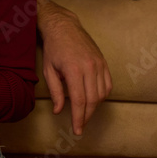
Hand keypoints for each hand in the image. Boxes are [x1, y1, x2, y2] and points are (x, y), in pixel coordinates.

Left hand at [37, 0, 112, 134]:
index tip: (76, 130)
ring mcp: (99, 64)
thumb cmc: (53, 48)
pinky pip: (108, 84)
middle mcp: (89, 67)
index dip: (78, 118)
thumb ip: (55, 91)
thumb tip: (58, 111)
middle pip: (92, 100)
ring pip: (102, 94)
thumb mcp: (48, 70)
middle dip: (86, 116)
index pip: (79, 100)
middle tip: (79, 125)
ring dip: (94, 107)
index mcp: (73, 70)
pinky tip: (93, 99)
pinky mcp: (104, 62)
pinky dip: (102, 95)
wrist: (64, 26)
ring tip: (84, 112)